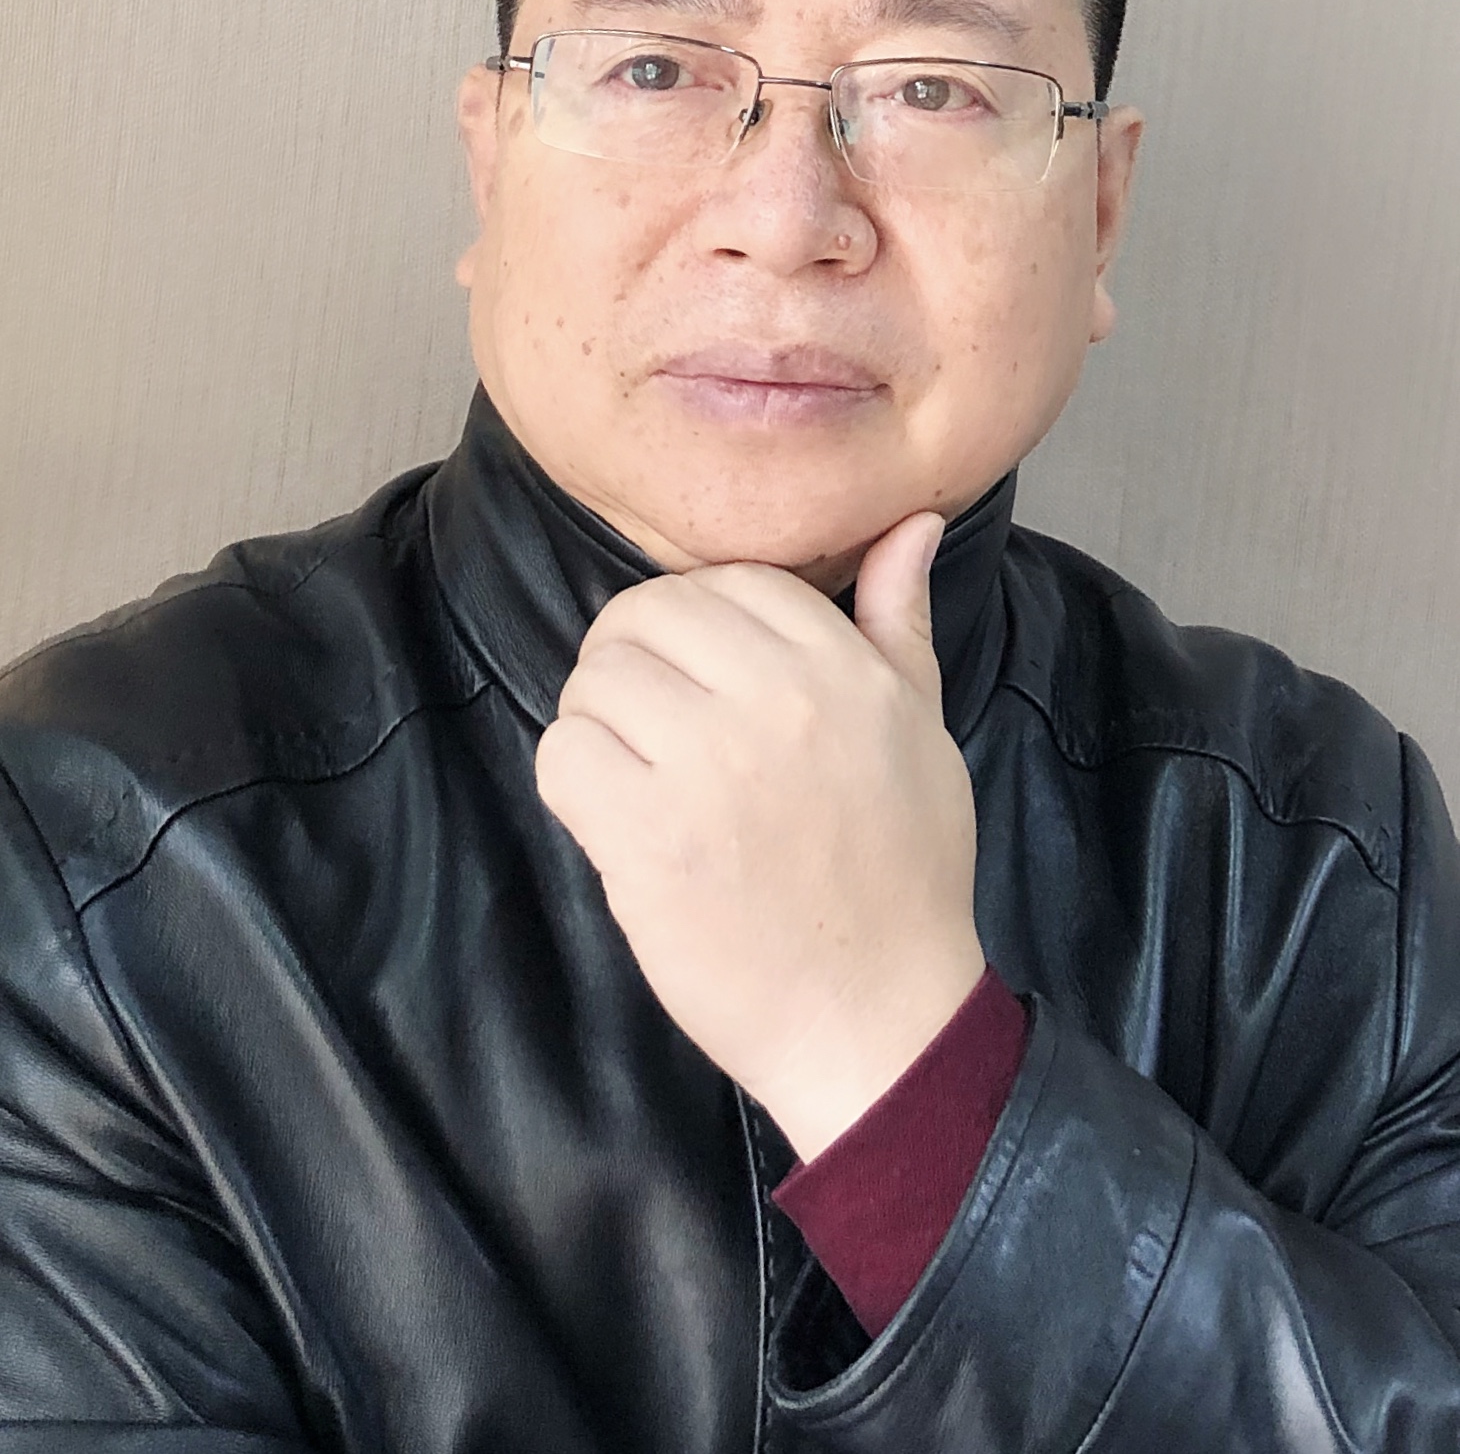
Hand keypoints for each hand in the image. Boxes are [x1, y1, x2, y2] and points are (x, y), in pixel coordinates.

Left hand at [534, 512, 985, 1161]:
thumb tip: (911, 523)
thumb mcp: (923, 731)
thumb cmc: (905, 875)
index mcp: (842, 667)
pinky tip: (615, 818)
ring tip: (637, 773)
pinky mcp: (647, 838)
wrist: (878, 1020)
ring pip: (593, 680)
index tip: (706, 679)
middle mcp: (775, 700)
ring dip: (598, 723)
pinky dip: (573, 783)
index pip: (727, 580)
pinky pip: (563, 756)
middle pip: (644, 615)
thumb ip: (901, 622)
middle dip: (632, 659)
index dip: (698, 624)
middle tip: (652, 723)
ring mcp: (707, 767)